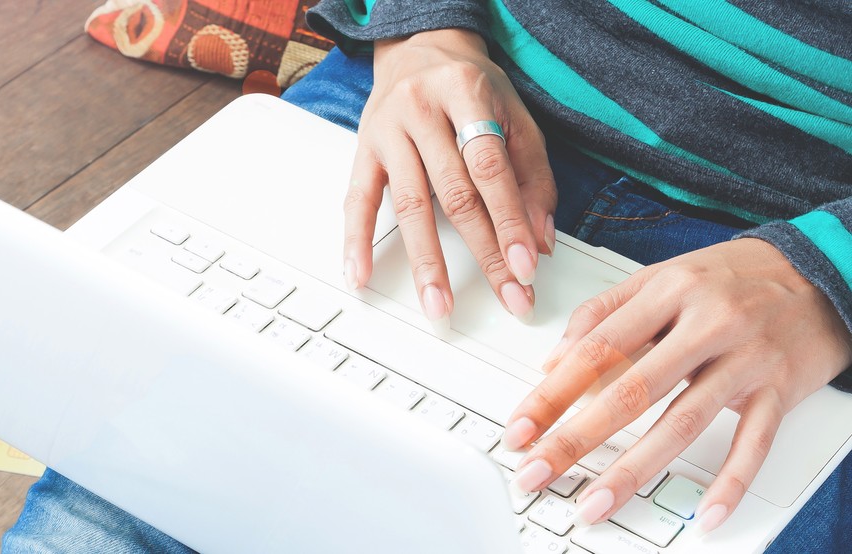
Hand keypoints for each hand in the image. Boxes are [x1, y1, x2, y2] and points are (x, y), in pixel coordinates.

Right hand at [342, 29, 556, 322]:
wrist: (418, 50)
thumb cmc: (470, 88)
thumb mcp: (515, 116)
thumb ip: (534, 176)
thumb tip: (540, 241)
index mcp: (467, 93)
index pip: (490, 167)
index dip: (509, 219)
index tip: (525, 264)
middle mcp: (422, 109)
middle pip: (454, 192)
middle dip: (484, 251)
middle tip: (506, 294)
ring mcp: (387, 131)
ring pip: (410, 205)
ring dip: (426, 262)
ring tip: (438, 304)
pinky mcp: (363, 151)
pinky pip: (358, 201)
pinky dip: (357, 242)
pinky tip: (360, 275)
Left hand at [502, 238, 851, 533]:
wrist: (820, 269)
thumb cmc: (731, 276)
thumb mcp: (663, 276)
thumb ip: (605, 313)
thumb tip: (554, 360)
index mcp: (669, 290)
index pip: (596, 348)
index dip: (553, 393)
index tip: (521, 426)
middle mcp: (707, 322)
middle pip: (630, 390)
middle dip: (576, 438)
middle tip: (538, 471)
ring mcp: (746, 358)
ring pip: (682, 422)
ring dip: (633, 469)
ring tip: (596, 502)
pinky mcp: (781, 388)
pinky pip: (753, 443)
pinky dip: (729, 482)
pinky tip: (703, 514)